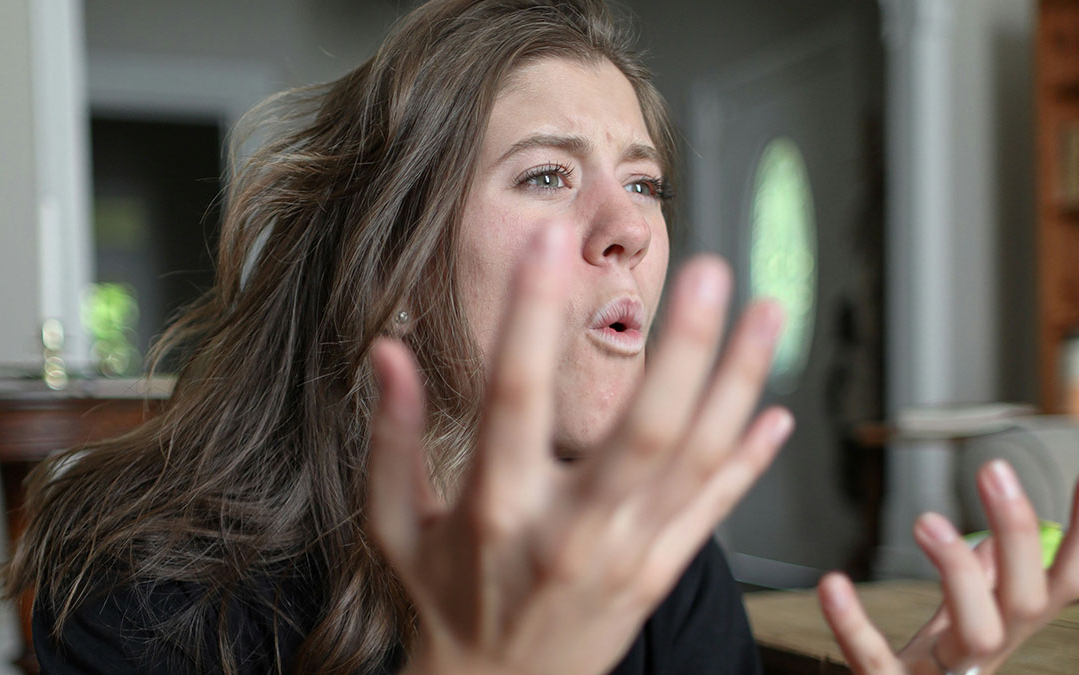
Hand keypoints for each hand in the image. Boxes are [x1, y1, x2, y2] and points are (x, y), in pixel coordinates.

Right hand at [368, 224, 790, 674]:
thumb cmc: (442, 597)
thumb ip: (392, 437)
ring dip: (738, 383)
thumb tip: (387, 350)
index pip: (513, 400)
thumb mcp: (396, 525)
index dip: (529, 317)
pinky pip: (712, 510)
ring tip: (769, 311)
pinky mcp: (658, 572)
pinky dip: (750, 460)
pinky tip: (779, 411)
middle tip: (711, 272)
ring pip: (697, 462)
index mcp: (496, 510)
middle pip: (641, 435)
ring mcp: (626, 555)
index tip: (546, 241)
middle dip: (683, 349)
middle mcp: (571, 532)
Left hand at [818, 462, 1078, 673]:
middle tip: (993, 469)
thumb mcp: (966, 623)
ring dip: (958, 571)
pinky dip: (854, 624)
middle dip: (1019, 535)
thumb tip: (997, 538)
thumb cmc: (933, 670)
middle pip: (1026, 601)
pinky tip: (834, 584)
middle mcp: (985, 653)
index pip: (1065, 581)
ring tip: (927, 519)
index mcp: (1005, 628)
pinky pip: (874, 659)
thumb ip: (983, 582)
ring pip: (976, 633)